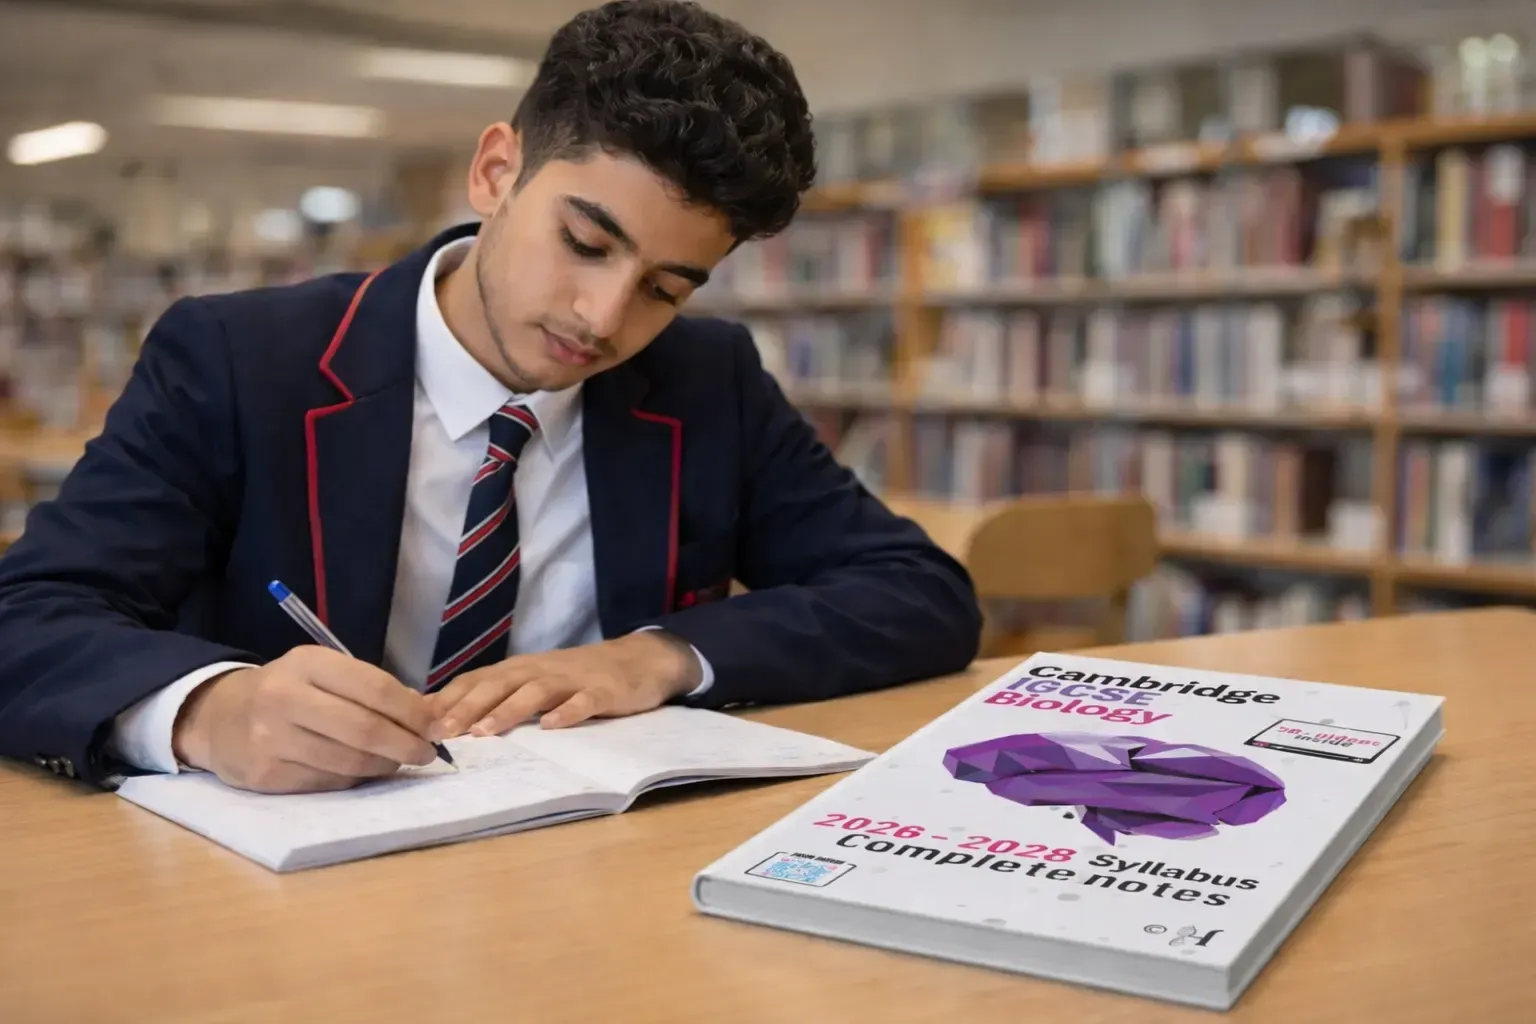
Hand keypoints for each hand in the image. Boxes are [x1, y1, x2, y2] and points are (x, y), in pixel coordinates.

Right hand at [171, 646, 439, 793]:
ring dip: (384, 766)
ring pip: (348, 762)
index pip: (375, 689)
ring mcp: (271, 740)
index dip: (413, 712)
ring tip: (397, 762)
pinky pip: (327, 783)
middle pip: (364, 730)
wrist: (218, 717)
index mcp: (307, 663)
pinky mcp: (266, 775)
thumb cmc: (288, 690)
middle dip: (406, 745)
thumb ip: (370, 688)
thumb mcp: (323, 672)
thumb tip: (430, 715)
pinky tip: (362, 771)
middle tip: (427, 753)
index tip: (436, 726)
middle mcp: (285, 698)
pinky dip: (354, 779)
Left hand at [428, 631, 698, 738]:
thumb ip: (493, 696)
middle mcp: (538, 670)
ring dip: (507, 711)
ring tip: (485, 732)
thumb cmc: (575, 677)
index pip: (474, 681)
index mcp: (517, 671)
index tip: (416, 723)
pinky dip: (567, 712)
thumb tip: (439, 716)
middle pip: (497, 685)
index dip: (446, 701)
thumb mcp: (531, 682)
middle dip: (467, 708)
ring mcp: (571, 680)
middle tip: (441, 732)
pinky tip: (553, 726)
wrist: (637, 660)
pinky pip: (583, 701)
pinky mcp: (601, 691)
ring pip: (533, 692)